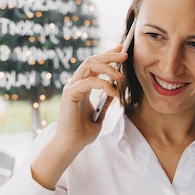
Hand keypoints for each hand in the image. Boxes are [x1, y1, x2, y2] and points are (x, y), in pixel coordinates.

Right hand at [30, 46, 127, 188]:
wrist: (72, 145)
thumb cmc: (83, 132)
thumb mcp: (100, 114)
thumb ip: (106, 101)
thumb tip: (116, 89)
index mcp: (82, 86)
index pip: (95, 65)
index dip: (107, 55)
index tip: (120, 49)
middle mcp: (76, 84)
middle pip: (92, 61)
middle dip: (109, 56)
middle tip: (124, 55)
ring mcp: (72, 88)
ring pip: (89, 66)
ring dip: (108, 68)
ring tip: (121, 76)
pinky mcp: (70, 94)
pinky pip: (88, 82)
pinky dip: (103, 85)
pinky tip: (113, 93)